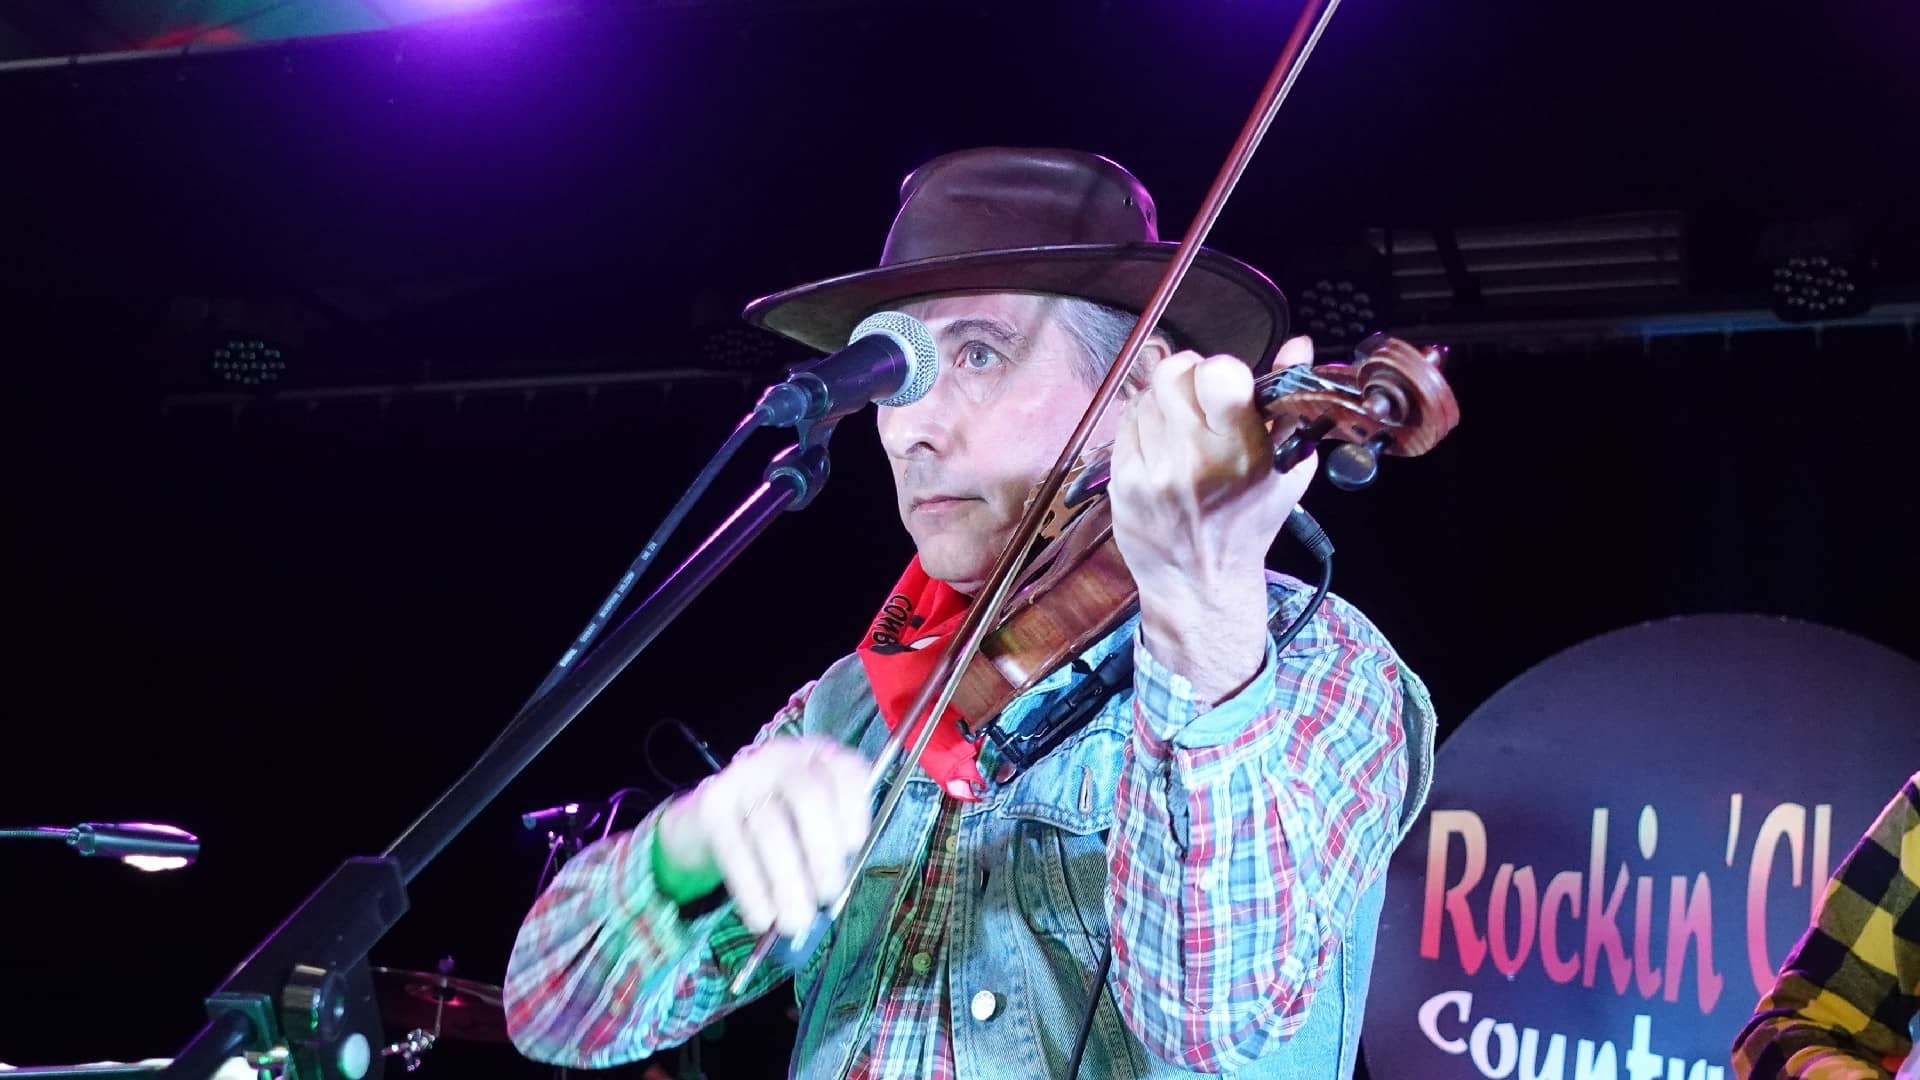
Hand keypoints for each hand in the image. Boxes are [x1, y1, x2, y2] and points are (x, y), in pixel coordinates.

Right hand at [655, 735, 871, 936]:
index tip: (855, 848)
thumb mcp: (808, 822)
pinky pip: (736, 850)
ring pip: (771, 829)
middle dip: (822, 851)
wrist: (707, 818)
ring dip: (787, 881)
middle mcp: (783, 757)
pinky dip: (753, 890)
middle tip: (827, 894)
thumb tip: (836, 889)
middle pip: (808, 798)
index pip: (847, 771)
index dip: (854, 809)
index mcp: (818, 758)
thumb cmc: (776, 824)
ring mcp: (744, 777)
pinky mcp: (713, 805)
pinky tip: (762, 917)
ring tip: (796, 920)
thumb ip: (829, 844)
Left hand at [1107, 336, 1317, 699]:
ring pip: (1146, 394)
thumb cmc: (1249, 521)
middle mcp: (1196, 462)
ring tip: (1182, 426)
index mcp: (1245, 455)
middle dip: (1187, 374)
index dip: (1218, 367)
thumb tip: (1298, 344)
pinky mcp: (1123, 481)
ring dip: (1164, 399)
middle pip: (1173, 374)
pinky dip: (1143, 421)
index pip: (1218, 377)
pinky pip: (1126, 421)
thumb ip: (1291, 403)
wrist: (1201, 583)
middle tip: (1198, 395)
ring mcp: (1154, 472)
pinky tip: (1161, 444)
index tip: (1224, 382)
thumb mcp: (1289, 466)